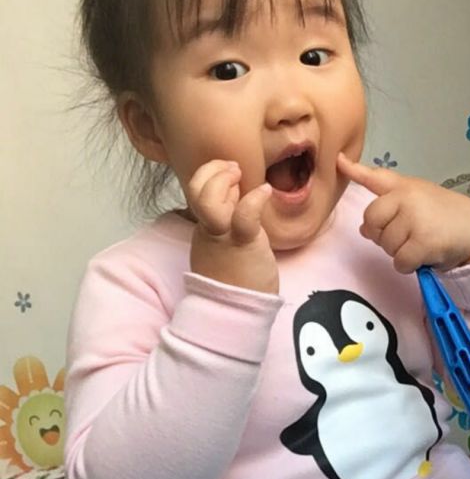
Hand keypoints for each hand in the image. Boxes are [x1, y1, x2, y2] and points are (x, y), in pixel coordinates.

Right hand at [186, 160, 278, 293]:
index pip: (196, 191)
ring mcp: (223, 236)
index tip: (231, 172)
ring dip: (224, 180)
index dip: (210, 175)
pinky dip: (255, 199)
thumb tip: (240, 195)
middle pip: (196, 191)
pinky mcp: (243, 245)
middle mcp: (209, 228)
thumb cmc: (237, 276)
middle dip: (212, 171)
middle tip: (234, 168)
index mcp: (205, 227)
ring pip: (209, 202)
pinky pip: (243, 216)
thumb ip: (228, 220)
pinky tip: (265, 191)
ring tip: (242, 175)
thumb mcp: (226, 243)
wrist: (238, 311)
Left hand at [337, 153, 469, 272]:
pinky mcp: (424, 241)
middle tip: (406, 235)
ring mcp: (415, 218)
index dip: (353, 170)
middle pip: (371, 223)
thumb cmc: (444, 214)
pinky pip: (399, 261)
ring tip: (421, 242)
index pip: (374, 177)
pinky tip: (423, 255)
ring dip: (399, 252)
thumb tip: (364, 229)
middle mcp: (406, 197)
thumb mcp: (417, 200)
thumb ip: (388, 209)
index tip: (338, 160)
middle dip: (383, 236)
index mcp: (403, 186)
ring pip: (385, 245)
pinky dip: (408, 265)